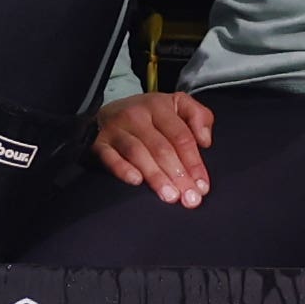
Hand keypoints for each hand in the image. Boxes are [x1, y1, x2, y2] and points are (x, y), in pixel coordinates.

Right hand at [90, 88, 216, 209]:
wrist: (109, 110)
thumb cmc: (149, 115)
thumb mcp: (177, 105)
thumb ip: (199, 117)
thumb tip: (206, 141)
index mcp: (160, 106)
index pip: (181, 136)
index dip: (194, 162)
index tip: (202, 185)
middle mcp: (137, 116)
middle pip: (161, 148)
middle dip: (178, 175)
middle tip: (189, 198)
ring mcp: (116, 129)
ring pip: (138, 153)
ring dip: (156, 176)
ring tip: (169, 196)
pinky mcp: (99, 142)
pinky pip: (110, 157)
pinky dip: (122, 169)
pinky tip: (136, 181)